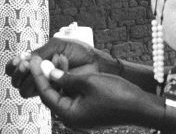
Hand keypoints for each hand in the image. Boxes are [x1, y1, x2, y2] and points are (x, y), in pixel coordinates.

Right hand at [6, 37, 115, 97]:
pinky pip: (42, 92)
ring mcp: (46, 86)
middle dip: (19, 73)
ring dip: (30, 77)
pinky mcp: (55, 95)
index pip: (15, 68)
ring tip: (40, 66)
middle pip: (17, 81)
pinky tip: (53, 69)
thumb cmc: (78, 52)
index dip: (12, 66)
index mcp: (36, 62)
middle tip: (25, 65)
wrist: (95, 62)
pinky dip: (46, 79)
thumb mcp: (56, 46)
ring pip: (26, 90)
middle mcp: (38, 76)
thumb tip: (21, 59)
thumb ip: (40, 53)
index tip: (17, 60)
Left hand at [28, 56, 156, 129]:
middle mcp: (72, 117)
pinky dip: (69, 82)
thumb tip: (50, 73)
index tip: (33, 60)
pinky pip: (73, 95)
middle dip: (47, 75)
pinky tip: (68, 68)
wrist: (142, 107)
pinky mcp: (88, 110)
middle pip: (52, 94)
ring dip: (58, 76)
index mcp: (69, 114)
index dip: (38, 75)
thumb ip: (66, 78)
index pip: (46, 93)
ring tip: (57, 58)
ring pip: (62, 93)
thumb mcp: (89, 82)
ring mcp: (81, 115)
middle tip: (41, 58)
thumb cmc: (117, 95)